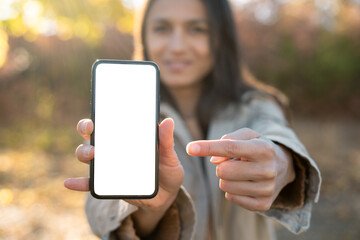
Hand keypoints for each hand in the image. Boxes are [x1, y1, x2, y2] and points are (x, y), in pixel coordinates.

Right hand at [64, 118, 183, 235]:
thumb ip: (166, 141)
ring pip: (88, 156)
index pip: (110, 123)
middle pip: (93, 136)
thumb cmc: (168, 171)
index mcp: (128, 139)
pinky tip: (68, 183)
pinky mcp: (107, 184)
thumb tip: (168, 122)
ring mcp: (109, 167)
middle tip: (91, 130)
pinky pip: (89, 183)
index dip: (100, 115)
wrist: (166, 197)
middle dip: (86, 130)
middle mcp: (114, 150)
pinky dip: (78, 183)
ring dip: (84, 153)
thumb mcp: (170, 157)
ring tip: (92, 155)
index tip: (98, 112)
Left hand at [186, 128, 294, 210]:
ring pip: (225, 186)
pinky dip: (232, 190)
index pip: (230, 148)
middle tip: (233, 162)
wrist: (284, 167)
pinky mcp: (263, 204)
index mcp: (263, 149)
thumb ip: (228, 140)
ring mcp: (267, 189)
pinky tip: (244, 183)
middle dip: (221, 165)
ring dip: (226, 178)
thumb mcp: (248, 135)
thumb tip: (214, 160)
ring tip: (241, 172)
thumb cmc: (258, 147)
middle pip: (223, 170)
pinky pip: (231, 198)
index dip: (207, 147)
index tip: (190, 147)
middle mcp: (268, 170)